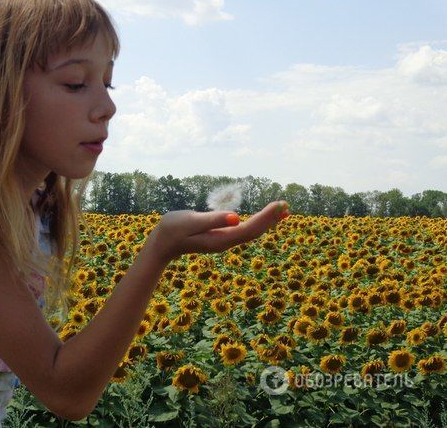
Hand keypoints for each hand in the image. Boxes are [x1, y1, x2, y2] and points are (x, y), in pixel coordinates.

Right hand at [146, 201, 289, 264]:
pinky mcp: (220, 237)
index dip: (267, 217)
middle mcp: (225, 242)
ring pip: (251, 231)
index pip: (250, 228)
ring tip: (282, 211)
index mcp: (221, 239)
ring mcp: (223, 241)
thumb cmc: (172, 230)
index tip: (280, 204)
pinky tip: (261, 217)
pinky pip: (243, 230)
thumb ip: (213, 219)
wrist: (161, 244)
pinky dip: (256, 222)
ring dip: (267, 221)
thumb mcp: (190, 221)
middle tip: (287, 205)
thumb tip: (236, 217)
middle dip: (271, 219)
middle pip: (254, 231)